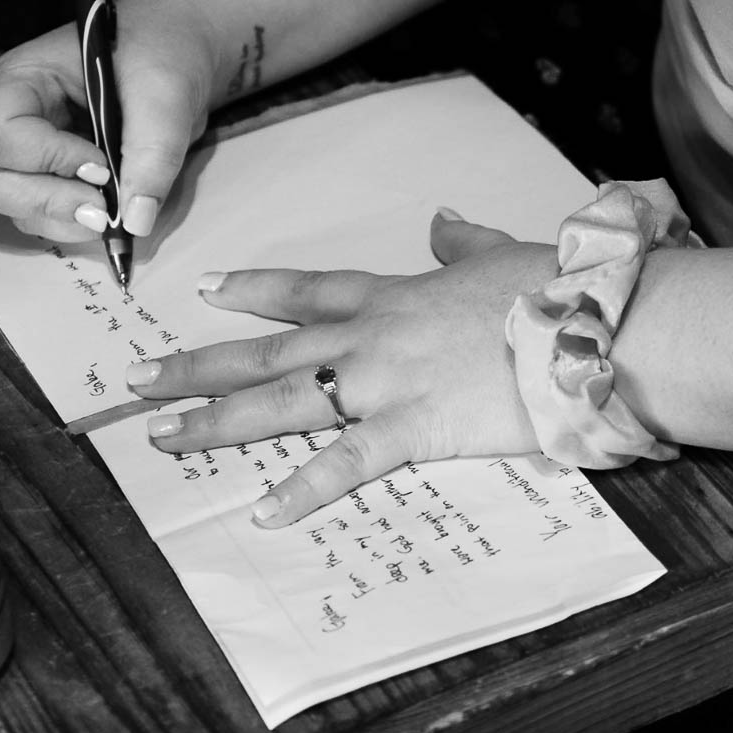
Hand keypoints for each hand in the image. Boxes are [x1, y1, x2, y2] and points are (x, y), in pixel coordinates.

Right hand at [0, 0, 219, 241]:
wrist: (177, 51)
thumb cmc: (160, 53)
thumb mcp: (164, 94)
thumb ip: (152, 153)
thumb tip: (136, 219)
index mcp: (19, 80)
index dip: (47, 162)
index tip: (102, 168)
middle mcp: (6, 117)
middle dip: (44, 202)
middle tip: (102, 211)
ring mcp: (21, 151)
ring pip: (8, 206)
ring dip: (58, 219)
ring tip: (109, 213)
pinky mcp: (44, 176)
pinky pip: (36, 216)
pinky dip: (68, 225)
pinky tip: (106, 213)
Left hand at [129, 211, 562, 527]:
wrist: (593, 325)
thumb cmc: (554, 290)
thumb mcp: (501, 254)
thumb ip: (462, 241)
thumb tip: (443, 220)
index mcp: (394, 295)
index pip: (307, 290)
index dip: (253, 289)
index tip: (205, 290)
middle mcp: (372, 336)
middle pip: (268, 349)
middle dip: (199, 364)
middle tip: (139, 379)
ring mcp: (385, 382)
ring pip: (283, 400)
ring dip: (218, 419)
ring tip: (162, 435)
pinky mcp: (413, 428)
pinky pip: (346, 463)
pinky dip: (304, 489)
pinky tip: (262, 512)